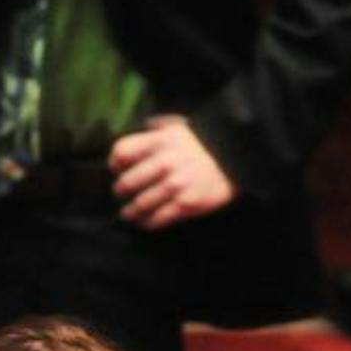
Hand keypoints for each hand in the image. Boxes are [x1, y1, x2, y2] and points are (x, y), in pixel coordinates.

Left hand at [109, 116, 235, 230]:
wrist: (236, 157)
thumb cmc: (206, 142)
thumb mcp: (180, 127)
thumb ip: (158, 129)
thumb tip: (142, 131)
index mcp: (159, 141)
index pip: (121, 152)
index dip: (114, 163)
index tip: (116, 170)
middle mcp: (164, 163)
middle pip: (126, 182)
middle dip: (120, 191)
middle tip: (121, 195)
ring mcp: (174, 185)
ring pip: (139, 204)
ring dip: (130, 212)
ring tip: (128, 214)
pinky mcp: (185, 204)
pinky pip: (158, 218)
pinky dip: (147, 223)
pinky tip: (144, 223)